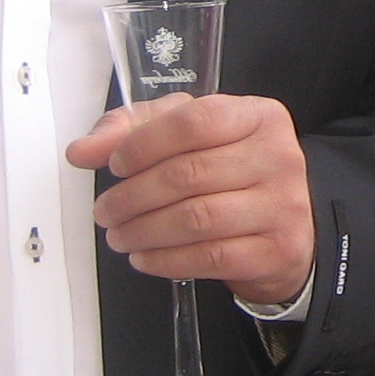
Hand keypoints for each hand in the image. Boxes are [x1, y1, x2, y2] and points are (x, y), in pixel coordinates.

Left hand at [69, 93, 314, 307]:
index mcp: (258, 116)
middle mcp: (277, 156)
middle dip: (133, 196)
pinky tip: (145, 257)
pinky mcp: (275, 250)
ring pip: (196, 219)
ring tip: (120, 234)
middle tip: (105, 210)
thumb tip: (83, 150)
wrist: (291, 227)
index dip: (145, 143)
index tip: (115, 163)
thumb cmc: (235, 173)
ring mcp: (281, 205)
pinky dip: (165, 259)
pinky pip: (209, 257)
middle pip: (189, 174)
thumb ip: (135, 131)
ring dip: (144, 231)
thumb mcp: (192, 137)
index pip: (194, 121)